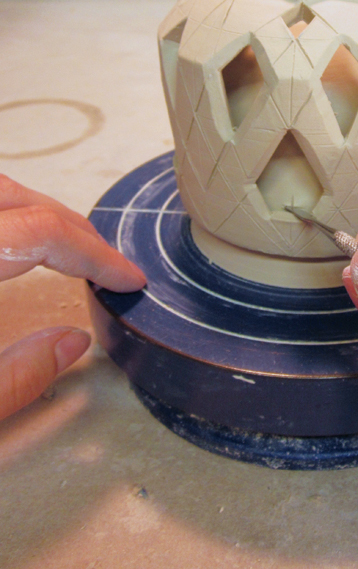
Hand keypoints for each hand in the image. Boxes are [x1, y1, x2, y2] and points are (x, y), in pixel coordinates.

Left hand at [0, 175, 145, 421]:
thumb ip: (16, 378)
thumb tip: (70, 345)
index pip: (40, 233)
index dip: (95, 254)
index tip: (126, 278)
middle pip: (15, 197)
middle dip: (71, 225)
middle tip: (105, 261)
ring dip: (36, 208)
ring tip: (67, 245)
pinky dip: (7, 209)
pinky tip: (15, 240)